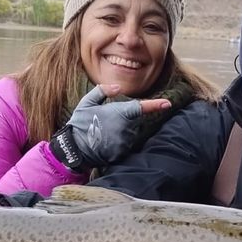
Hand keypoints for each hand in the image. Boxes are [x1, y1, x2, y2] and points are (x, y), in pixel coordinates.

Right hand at [51, 84, 170, 169]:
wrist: (74, 150)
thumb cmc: (80, 124)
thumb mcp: (87, 103)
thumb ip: (103, 91)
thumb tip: (118, 88)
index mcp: (120, 113)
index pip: (142, 107)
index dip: (156, 105)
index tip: (167, 103)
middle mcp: (126, 128)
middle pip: (134, 120)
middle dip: (125, 118)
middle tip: (106, 121)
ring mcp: (125, 141)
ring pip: (130, 132)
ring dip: (121, 130)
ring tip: (103, 132)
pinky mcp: (122, 152)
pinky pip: (125, 144)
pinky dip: (118, 142)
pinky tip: (104, 142)